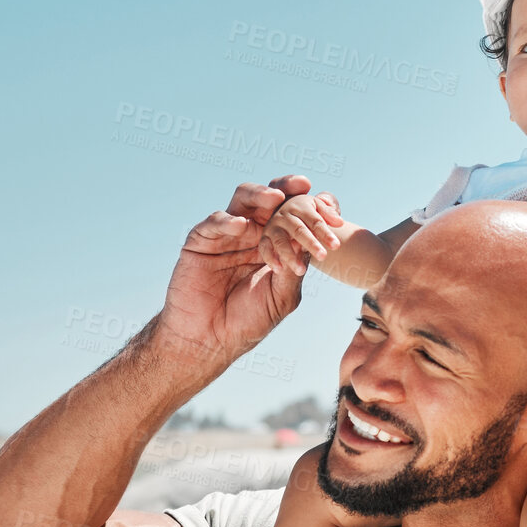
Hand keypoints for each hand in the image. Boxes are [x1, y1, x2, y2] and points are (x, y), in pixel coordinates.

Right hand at [154, 176, 312, 371]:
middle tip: (302, 186)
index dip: (305, 205)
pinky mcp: (200, 241)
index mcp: (272, 245)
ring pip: (241, 201)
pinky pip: (214, 223)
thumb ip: (295, 267)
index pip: (290, 216)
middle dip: (285, 189)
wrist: (210, 340)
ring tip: (275, 199)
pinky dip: (228, 221)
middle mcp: (250, 235)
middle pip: (267, 201)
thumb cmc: (248, 322)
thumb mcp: (282, 295)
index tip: (326, 201)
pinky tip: (242, 226)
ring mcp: (225, 235)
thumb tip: (312, 240)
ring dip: (258, 195)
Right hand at [259, 188, 343, 277]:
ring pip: (281, 241)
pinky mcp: (265, 238)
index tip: (336, 246)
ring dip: (290, 256)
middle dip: (311, 243)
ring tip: (301, 270)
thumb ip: (330, 213)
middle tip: (323, 257)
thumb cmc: (309, 213)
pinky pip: (265, 248)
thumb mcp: (319, 208)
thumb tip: (339, 222)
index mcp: (300, 206)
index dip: (326, 233)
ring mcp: (273, 227)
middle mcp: (285, 215)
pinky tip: (280, 270)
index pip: (315, 221)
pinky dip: (271, 259)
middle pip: (299, 230)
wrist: (288, 213)